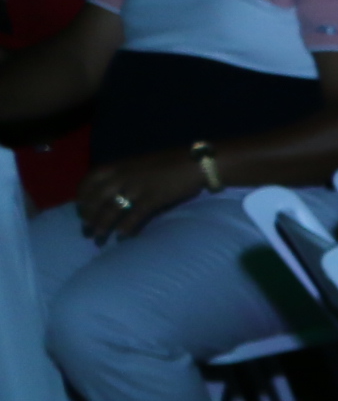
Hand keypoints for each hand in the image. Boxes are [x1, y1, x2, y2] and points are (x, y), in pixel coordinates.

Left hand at [76, 149, 204, 241]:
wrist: (193, 162)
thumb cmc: (165, 164)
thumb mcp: (136, 165)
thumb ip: (121, 177)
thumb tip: (110, 195)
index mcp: (116, 166)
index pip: (88, 182)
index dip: (82, 199)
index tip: (80, 212)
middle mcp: (122, 176)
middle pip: (97, 199)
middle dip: (89, 216)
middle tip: (86, 231)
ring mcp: (136, 187)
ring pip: (112, 209)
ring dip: (103, 225)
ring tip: (99, 238)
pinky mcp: (152, 198)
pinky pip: (134, 215)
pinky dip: (126, 226)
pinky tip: (122, 236)